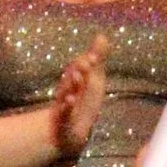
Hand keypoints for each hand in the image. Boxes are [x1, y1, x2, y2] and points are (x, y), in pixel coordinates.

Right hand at [49, 41, 109, 160]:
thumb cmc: (83, 101)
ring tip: (78, 77)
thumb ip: (97, 59)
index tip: (95, 56)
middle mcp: (68, 89)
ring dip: (72, 85)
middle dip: (79, 69)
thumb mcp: (93, 80)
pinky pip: (64, 113)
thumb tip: (102, 35)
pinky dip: (66, 107)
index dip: (87, 60)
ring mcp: (64, 104)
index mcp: (77, 79)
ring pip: (66, 93)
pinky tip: (70, 101)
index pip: (81, 66)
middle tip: (87, 63)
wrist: (68, 131)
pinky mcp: (63, 121)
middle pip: (72, 77)